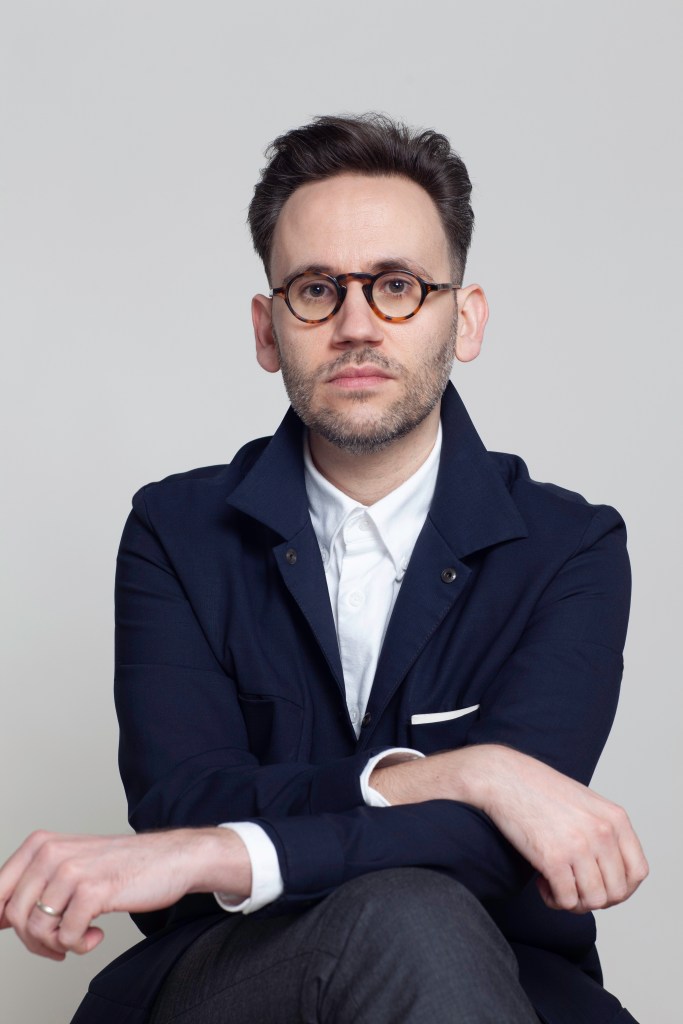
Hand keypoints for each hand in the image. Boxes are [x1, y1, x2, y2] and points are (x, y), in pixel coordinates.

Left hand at [0, 827, 250, 959]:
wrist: (170, 858)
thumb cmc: (121, 866)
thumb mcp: (69, 865)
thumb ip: (33, 885)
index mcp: (40, 844)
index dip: (1, 920)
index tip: (21, 930)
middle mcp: (50, 852)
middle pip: (13, 915)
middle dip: (34, 940)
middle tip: (59, 942)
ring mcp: (71, 870)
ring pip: (36, 929)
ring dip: (58, 944)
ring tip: (80, 936)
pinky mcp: (93, 890)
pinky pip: (65, 936)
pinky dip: (80, 944)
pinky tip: (97, 933)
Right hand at [478, 746, 648, 912]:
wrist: (504, 778)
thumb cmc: (540, 789)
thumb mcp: (586, 803)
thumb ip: (605, 832)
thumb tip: (613, 876)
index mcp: (615, 818)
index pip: (637, 872)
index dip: (622, 889)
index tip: (602, 888)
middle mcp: (602, 832)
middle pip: (617, 892)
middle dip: (595, 898)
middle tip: (574, 887)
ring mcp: (579, 846)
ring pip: (594, 901)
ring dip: (575, 902)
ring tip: (557, 886)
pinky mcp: (553, 858)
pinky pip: (567, 900)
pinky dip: (555, 900)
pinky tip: (542, 883)